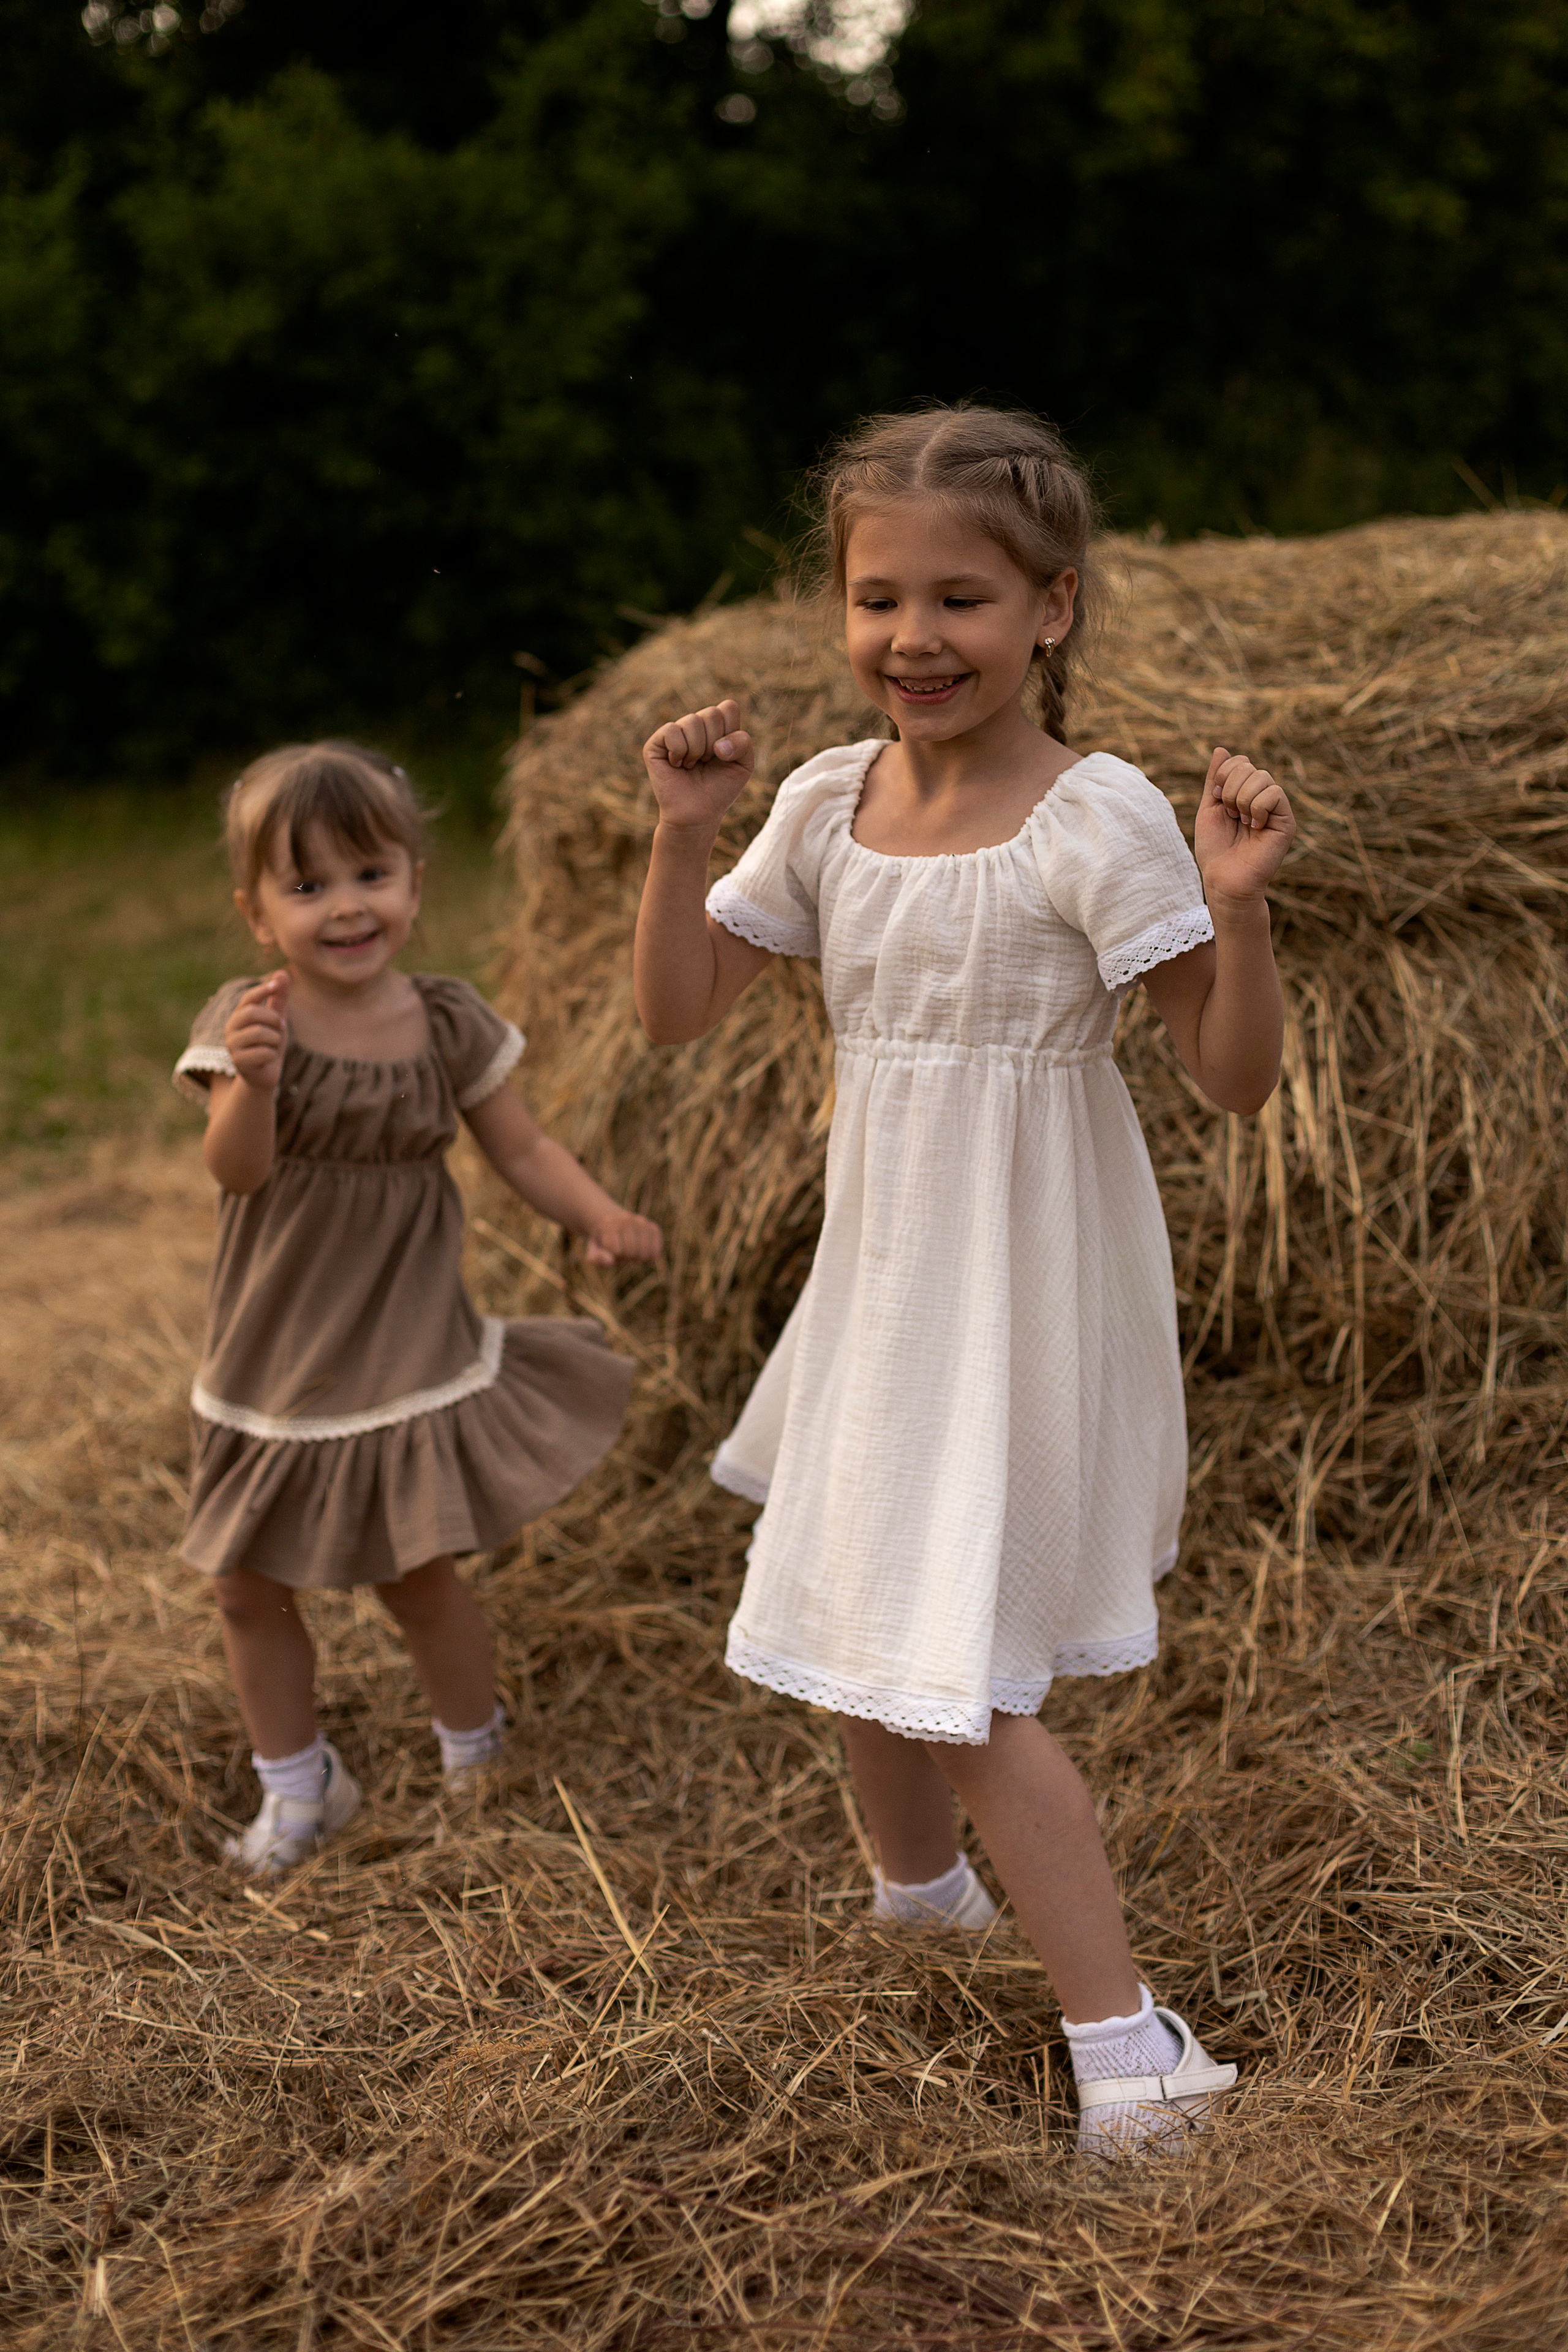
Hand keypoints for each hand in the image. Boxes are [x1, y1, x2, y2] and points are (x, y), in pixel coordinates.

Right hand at [224, 972, 290, 1091]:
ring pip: (260, 1033)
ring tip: (273, 1046)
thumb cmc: (270, 1044)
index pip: (247, 998)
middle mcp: (230, 1028)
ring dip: (275, 1039)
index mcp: (238, 1016)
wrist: (265, 1075)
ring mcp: (232, 1046)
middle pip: (253, 1013)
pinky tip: (268, 1059)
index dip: (261, 990)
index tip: (275, 985)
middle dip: (273, 1019)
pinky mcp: (238, 1062)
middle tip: (281, 1028)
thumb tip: (283, 972)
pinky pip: (263, 1052)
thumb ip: (279, 998)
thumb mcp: (277, 1020)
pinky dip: (272, 1055)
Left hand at [583, 1208, 663, 1267]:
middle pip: (630, 1253)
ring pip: (643, 1254)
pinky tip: (641, 1251)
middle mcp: (627, 1219)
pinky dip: (648, 1257)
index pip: (616, 1251)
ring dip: (636, 1259)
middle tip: (620, 1251)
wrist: (614, 1224)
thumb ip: (596, 1259)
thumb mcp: (593, 1251)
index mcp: (609, 1223)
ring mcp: (642, 1222)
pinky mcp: (653, 1228)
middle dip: (624, 1258)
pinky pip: (655, 1252)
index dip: (613, 1256)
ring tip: (630, 1250)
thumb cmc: (604, 1242)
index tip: (609, 1250)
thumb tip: (610, 1261)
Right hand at [642, 699, 754, 831]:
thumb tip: (717, 745)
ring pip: (692, 721)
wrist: (698, 814)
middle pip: (712, 713)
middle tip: (707, 762)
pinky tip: (677, 765)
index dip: (731, 732)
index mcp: (716, 725)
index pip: (728, 707)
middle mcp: (694, 724)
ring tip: (692, 765)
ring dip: (697, 751)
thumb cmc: (720, 789)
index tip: (725, 754)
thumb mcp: (744, 765)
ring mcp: (675, 732)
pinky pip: (672, 730)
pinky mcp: (655, 743)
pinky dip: (679, 751)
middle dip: (714, 744)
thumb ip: (744, 743)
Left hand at [1193, 748, 1295, 906]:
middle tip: (1230, 814)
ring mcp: (1276, 809)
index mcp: (1245, 793)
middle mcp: (1262, 798)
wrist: (1224, 879)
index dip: (1223, 775)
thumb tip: (1221, 749)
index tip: (1217, 800)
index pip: (1240, 761)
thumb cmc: (1215, 849)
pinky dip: (1257, 808)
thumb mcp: (1209, 808)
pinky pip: (1274, 793)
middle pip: (1249, 766)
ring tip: (1242, 822)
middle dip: (1229, 788)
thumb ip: (1214, 779)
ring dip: (1241, 799)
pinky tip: (1255, 827)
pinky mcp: (1286, 821)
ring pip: (1262, 777)